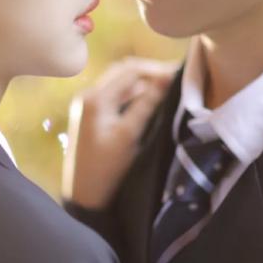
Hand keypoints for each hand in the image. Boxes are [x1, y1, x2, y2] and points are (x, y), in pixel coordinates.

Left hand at [62, 57, 177, 208]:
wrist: (84, 194)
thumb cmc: (107, 167)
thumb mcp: (129, 135)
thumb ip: (146, 104)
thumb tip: (166, 78)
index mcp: (95, 97)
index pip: (129, 71)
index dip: (155, 69)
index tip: (178, 72)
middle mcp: (89, 95)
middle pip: (122, 72)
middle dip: (148, 71)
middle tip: (174, 75)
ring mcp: (88, 103)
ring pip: (119, 82)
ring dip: (141, 81)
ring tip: (166, 84)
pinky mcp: (92, 114)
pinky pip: (115, 95)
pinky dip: (132, 93)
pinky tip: (149, 98)